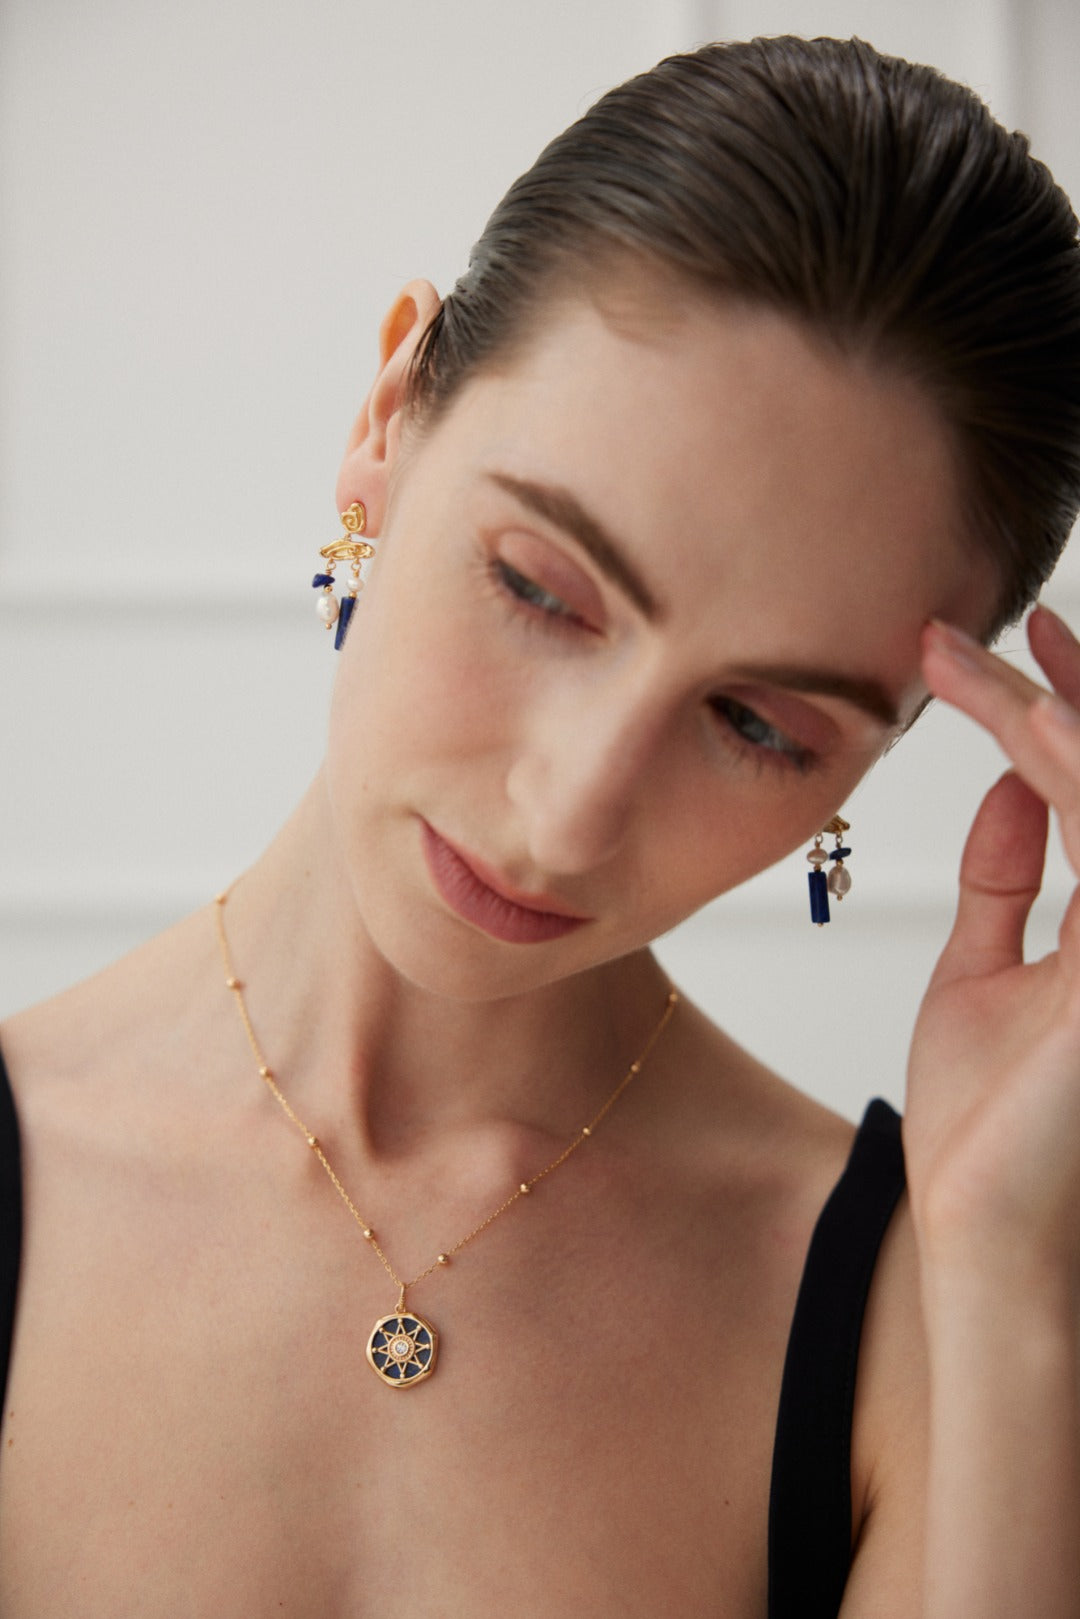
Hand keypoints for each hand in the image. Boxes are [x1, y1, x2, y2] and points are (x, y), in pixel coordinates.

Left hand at [905, 607, 1079, 1279]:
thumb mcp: (981, 976)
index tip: (1002, 651)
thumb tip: (1017, 785)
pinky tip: (1027, 726)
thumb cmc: (985, 1126)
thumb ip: (1007, 881)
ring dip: (1049, 717)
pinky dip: (1072, 777)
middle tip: (987, 628)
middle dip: (1060, 693)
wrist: (981, 1230)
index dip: (1063, 711)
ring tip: (968, 663)